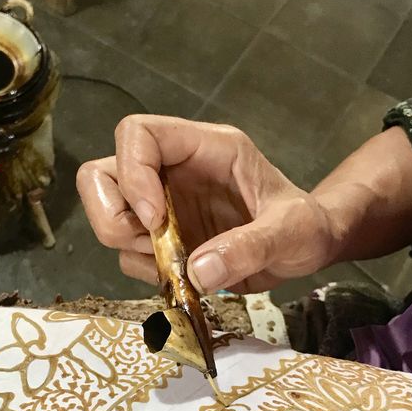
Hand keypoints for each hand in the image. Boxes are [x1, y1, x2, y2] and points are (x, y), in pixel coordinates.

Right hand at [76, 115, 336, 293]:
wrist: (308, 249)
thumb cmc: (307, 226)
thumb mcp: (294, 232)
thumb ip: (251, 247)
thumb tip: (199, 272)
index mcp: (206, 148)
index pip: (139, 134)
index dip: (132, 172)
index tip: (154, 219)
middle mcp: (174, 171)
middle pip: (102, 174)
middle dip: (112, 216)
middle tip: (152, 245)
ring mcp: (163, 204)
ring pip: (107, 215)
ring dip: (133, 249)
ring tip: (180, 265)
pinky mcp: (161, 238)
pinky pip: (127, 253)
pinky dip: (145, 271)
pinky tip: (184, 276)